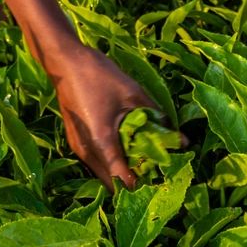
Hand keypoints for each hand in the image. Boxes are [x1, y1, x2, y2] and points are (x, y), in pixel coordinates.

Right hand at [0, 0, 154, 186]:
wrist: (63, 61)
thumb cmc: (97, 75)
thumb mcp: (132, 93)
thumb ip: (157, 117)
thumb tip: (182, 139)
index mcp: (102, 143)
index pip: (124, 181)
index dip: (145, 186)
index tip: (163, 180)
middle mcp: (87, 152)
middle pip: (113, 184)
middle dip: (135, 183)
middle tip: (157, 173)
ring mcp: (78, 148)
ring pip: (103, 175)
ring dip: (123, 174)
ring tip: (145, 163)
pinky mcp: (76, 141)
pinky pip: (97, 163)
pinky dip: (112, 164)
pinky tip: (128, 151)